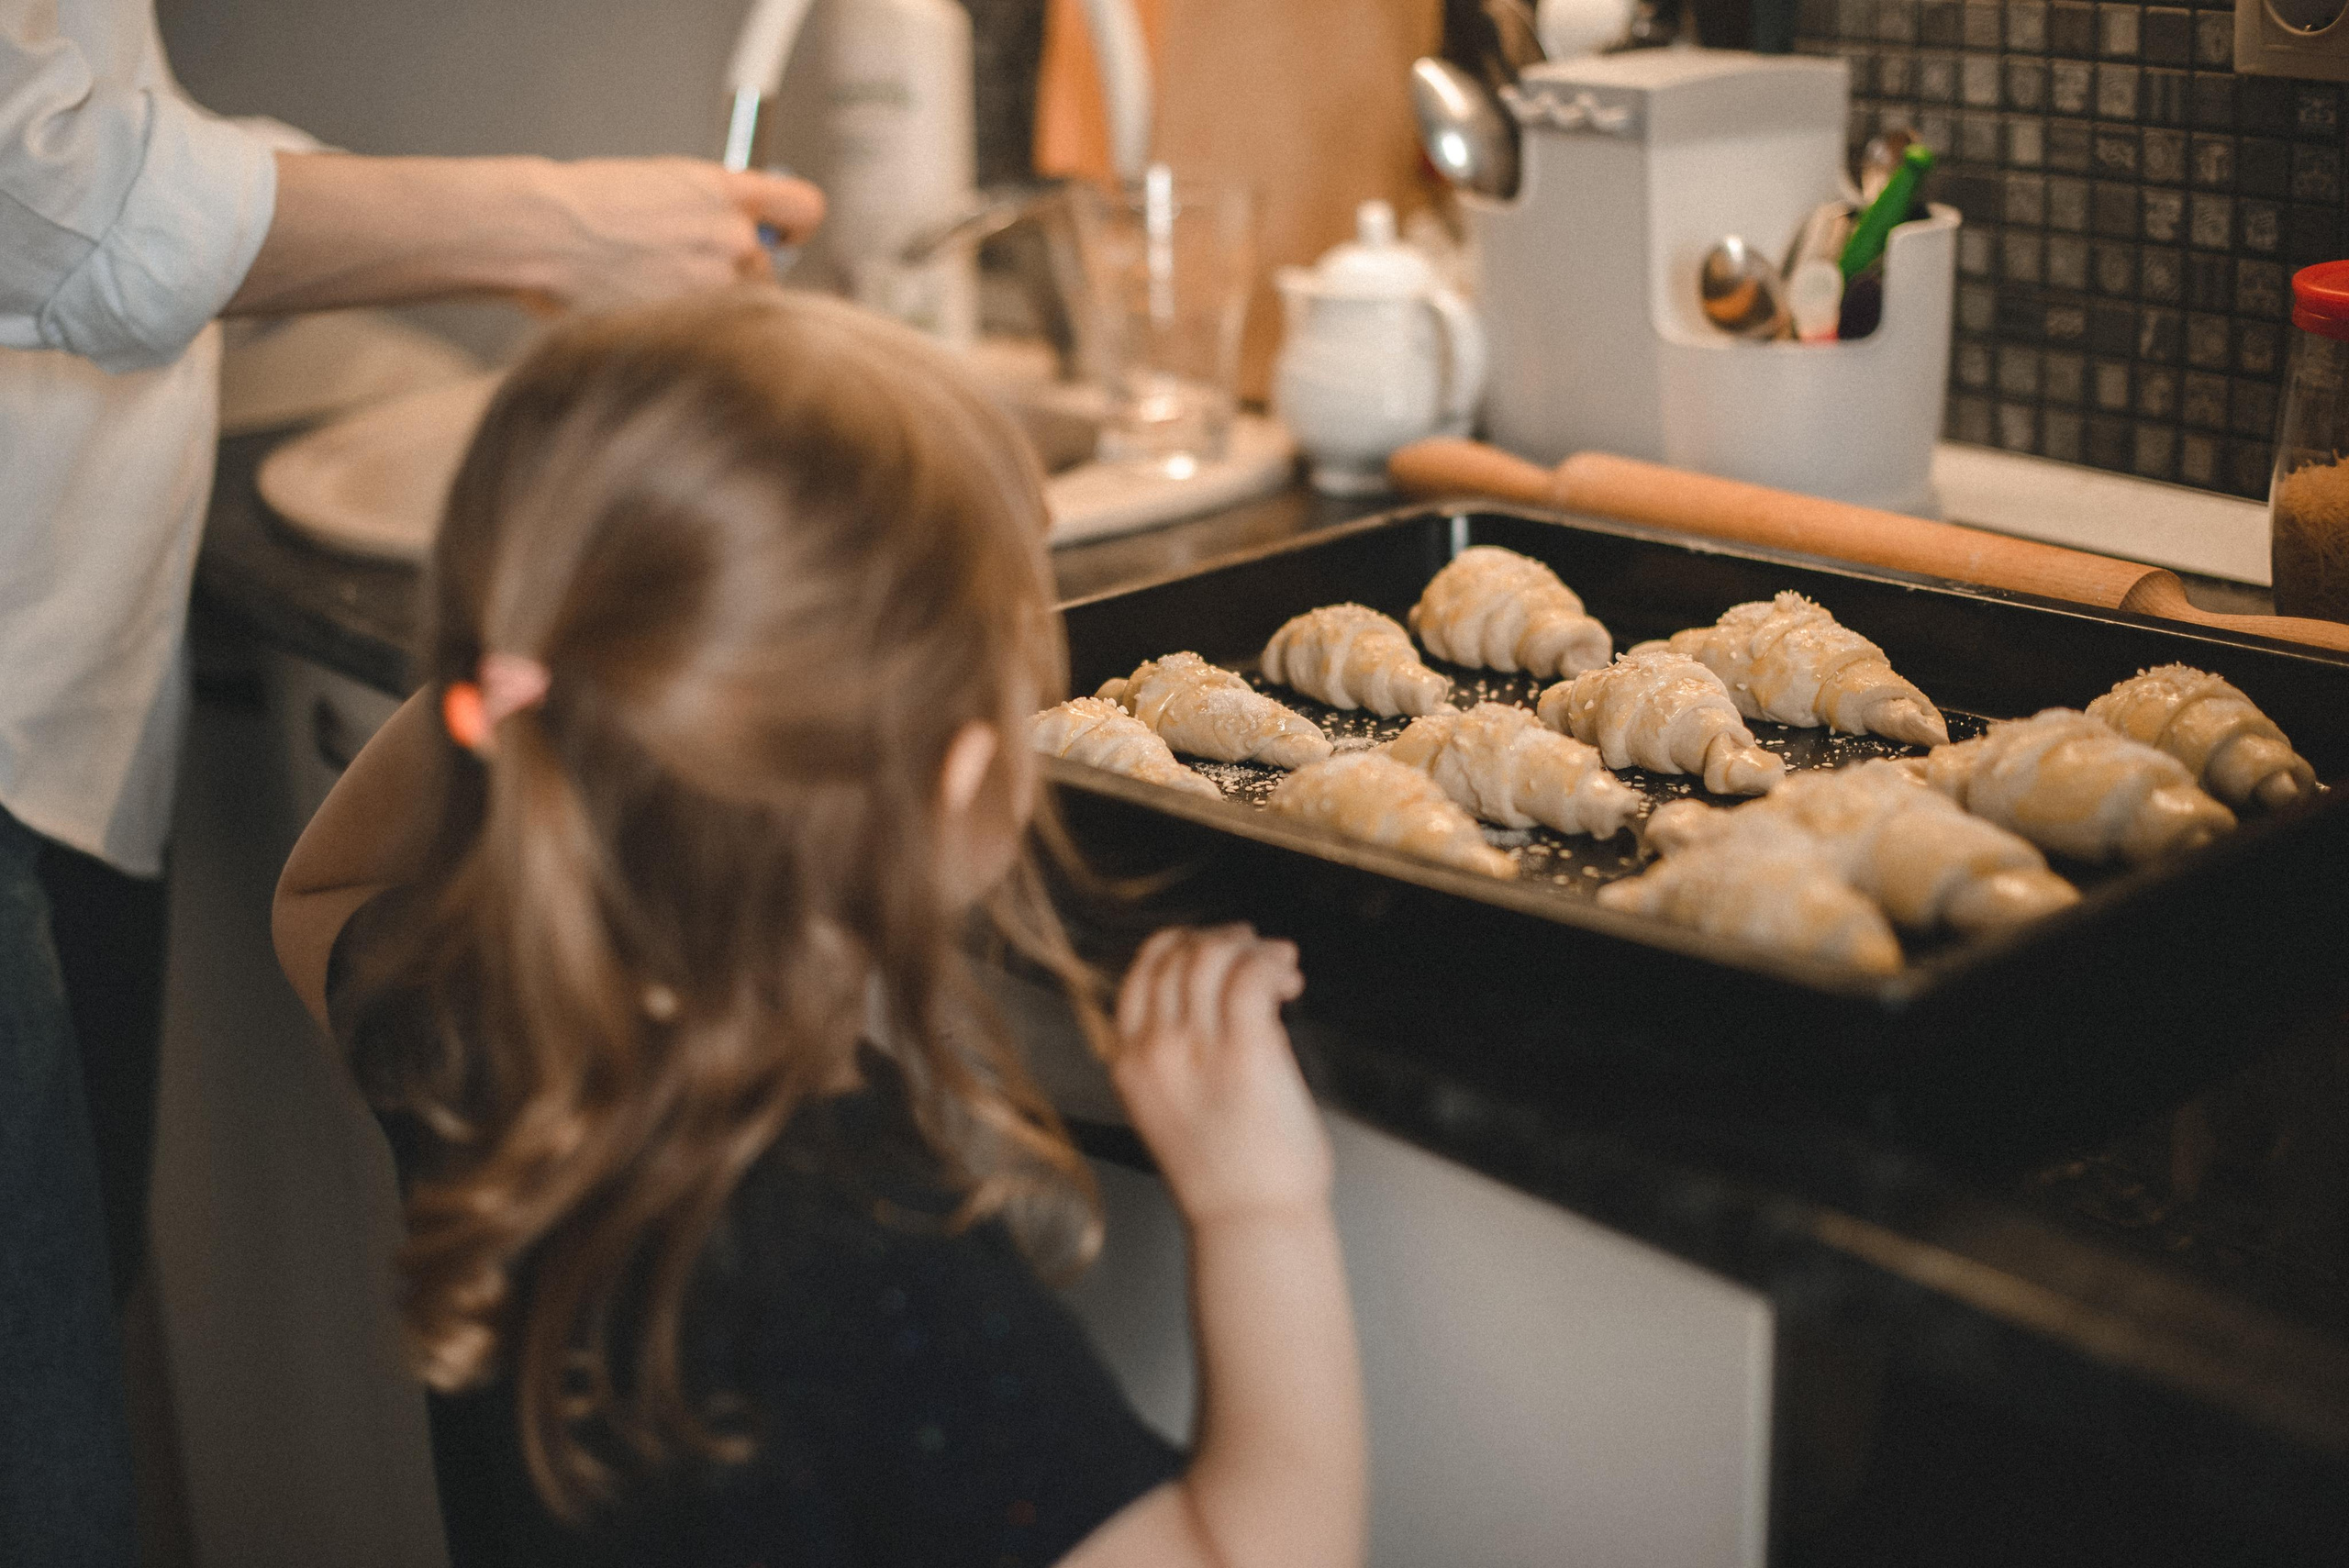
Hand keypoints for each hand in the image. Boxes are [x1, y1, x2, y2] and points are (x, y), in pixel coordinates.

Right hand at [530, 158, 824, 311]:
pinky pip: (710, 334)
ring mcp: (715, 284)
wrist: (541, 232)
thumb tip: (746, 231)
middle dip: (733, 275)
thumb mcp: (667, 182)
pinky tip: (646, 310)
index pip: (805, 210)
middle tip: (681, 271)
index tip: (784, 235)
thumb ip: (716, 206)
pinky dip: (686, 330)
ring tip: (654, 289)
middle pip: (765, 270)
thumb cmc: (590, 204)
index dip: (794, 226)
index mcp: (728, 192)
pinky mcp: (693, 323)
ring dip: (709, 306)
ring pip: (738, 307)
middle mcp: (733, 237)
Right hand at [1111, 925, 1328, 1226]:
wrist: (1249, 1223)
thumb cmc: (1226, 1173)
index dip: (1182, 945)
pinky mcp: (1245, 1054)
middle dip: (1222, 939)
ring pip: (1212, 955)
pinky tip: (1290, 981)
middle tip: (1259, 952)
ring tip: (1282, 965)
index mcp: (1129, 1063)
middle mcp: (1153, 1051)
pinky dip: (1272, 964)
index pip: (1142, 971)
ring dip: (1252, 947)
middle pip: (1177, 955)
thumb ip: (1181, 1051)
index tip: (1215, 951)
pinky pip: (1251, 976)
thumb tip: (1227, 991)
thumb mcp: (1172, 1106)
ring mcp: (1196, 1051)